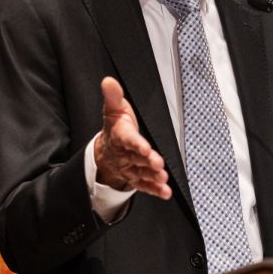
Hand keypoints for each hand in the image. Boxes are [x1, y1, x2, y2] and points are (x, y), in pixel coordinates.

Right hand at [93, 77, 170, 198]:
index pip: (128, 139)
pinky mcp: (136, 177)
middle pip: (136, 158)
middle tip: (158, 164)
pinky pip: (144, 185)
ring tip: (163, 180)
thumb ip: (113, 96)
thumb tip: (108, 81)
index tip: (145, 147)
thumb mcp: (113, 109)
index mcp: (120, 135)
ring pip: (142, 173)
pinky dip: (154, 190)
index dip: (136, 143)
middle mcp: (125, 153)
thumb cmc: (115, 127)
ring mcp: (130, 167)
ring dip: (152, 177)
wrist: (107, 149)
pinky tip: (165, 192)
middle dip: (148, 162)